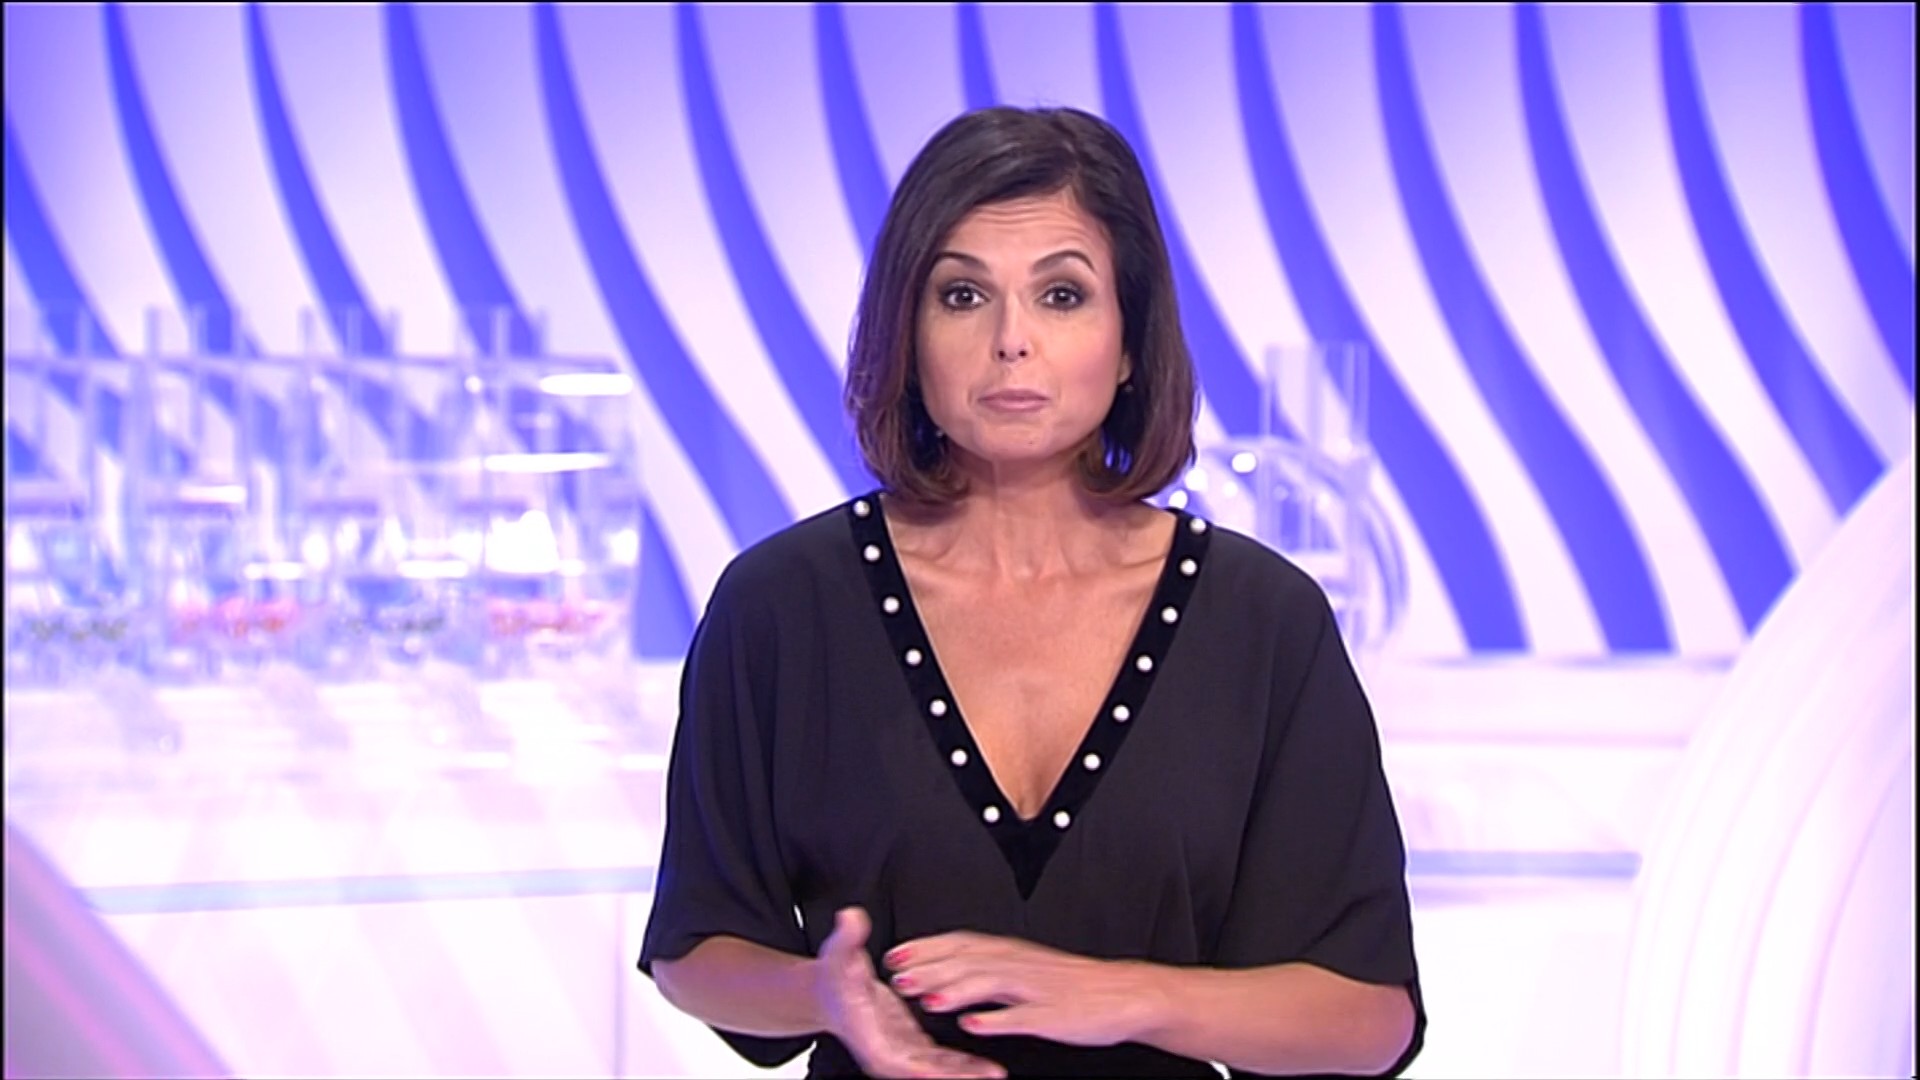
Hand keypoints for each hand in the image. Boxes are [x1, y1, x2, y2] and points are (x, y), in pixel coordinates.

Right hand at [813, 908, 1006, 1078]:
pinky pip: (940, 1058)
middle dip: (955, 1075)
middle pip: (924, 1070)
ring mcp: (900, 1050)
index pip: (895, 1057)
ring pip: (936, 1067)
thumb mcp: (839, 953)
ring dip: (964, 1072)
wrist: (829, 991)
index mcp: (867, 1036)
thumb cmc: (834, 976)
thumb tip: (852, 918)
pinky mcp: (911, 1044)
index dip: (920, 1065)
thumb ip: (849, 938)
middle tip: (989, 1075)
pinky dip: (961, 1064)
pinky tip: (984, 1065)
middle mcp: (885, 1050)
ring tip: (995, 1073)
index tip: (941, 1070)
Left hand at [883, 931, 1160, 1046]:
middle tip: (895, 975)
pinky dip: (995, 1020)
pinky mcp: (1052, 1015)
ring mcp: (1036, 990)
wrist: (1125, 993)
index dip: (926, 948)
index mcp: (1012, 953)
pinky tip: (972, 1026)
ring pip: (990, 984)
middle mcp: (1019, 965)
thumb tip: (952, 969)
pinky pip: (1021, 1017)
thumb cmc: (1075, 984)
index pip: (962, 944)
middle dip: (929, 968)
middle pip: (968, 961)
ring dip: (955, 990)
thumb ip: (991, 968)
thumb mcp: (1028, 967)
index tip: (894, 953)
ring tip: (924, 998)